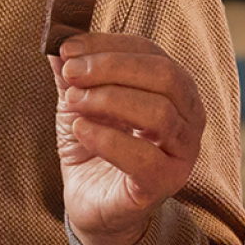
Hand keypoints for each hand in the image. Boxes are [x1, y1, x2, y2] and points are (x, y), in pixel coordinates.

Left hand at [49, 33, 205, 244]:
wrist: (91, 203)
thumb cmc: (94, 148)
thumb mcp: (80, 102)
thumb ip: (73, 73)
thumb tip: (56, 41)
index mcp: (174, 89)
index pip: (150, 53)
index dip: (109, 45)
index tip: (68, 49)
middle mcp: (188, 118)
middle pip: (164, 76)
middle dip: (112, 68)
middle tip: (71, 73)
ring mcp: (182, 154)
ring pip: (160, 114)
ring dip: (109, 100)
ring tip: (72, 102)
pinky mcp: (164, 184)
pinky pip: (144, 158)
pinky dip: (108, 139)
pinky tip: (82, 130)